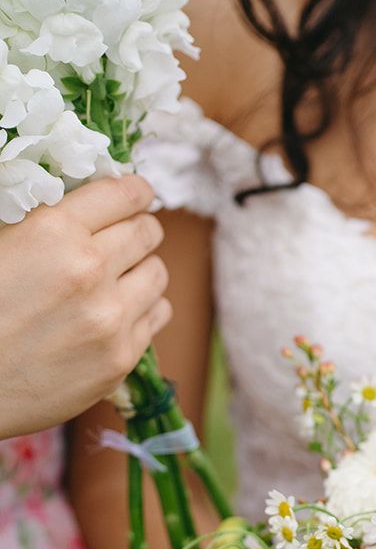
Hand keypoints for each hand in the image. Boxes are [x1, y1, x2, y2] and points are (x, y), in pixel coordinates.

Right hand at [1, 176, 170, 438]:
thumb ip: (43, 224)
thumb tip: (86, 205)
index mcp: (53, 233)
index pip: (123, 193)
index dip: (132, 191)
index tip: (134, 196)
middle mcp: (90, 271)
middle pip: (148, 232)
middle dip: (137, 229)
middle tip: (124, 238)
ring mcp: (111, 317)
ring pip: (159, 274)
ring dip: (141, 270)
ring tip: (116, 279)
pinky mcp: (122, 357)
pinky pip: (158, 315)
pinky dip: (143, 308)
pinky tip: (117, 312)